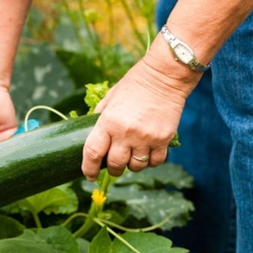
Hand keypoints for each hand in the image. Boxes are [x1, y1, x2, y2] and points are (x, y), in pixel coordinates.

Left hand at [81, 47, 201, 180]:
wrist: (164, 76)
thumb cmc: (135, 85)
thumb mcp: (111, 98)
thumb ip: (100, 117)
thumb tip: (92, 135)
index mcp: (108, 122)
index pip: (93, 153)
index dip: (88, 168)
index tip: (89, 175)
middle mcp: (126, 133)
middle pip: (115, 165)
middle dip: (112, 169)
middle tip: (114, 166)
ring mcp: (146, 138)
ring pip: (136, 166)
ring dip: (132, 165)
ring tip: (132, 156)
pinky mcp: (163, 139)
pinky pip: (155, 162)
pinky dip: (150, 162)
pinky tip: (147, 154)